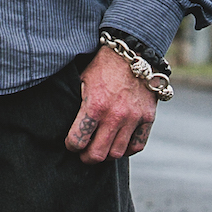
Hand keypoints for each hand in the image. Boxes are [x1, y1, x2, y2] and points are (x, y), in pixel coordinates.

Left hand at [64, 46, 157, 164]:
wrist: (134, 54)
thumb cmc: (103, 67)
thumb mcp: (82, 81)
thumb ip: (76, 104)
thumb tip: (64, 122)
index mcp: (94, 106)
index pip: (77, 140)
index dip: (71, 145)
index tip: (71, 143)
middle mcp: (114, 115)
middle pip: (97, 154)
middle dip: (87, 157)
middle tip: (84, 154)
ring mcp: (133, 118)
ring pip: (117, 153)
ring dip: (106, 154)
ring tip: (101, 148)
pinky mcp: (148, 118)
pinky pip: (137, 145)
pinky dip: (127, 149)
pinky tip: (120, 143)